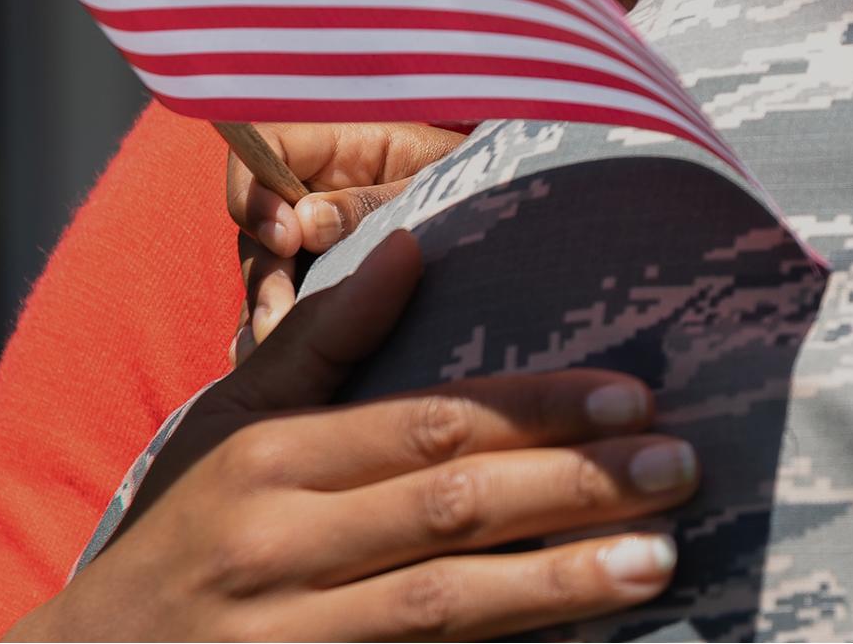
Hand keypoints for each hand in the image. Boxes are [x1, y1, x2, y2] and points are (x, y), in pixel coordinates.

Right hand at [13, 233, 694, 641]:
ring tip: (658, 559)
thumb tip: (408, 247)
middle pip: (453, 508)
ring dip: (560, 580)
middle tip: (677, 465)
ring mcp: (295, 640)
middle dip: (574, 485)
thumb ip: (324, 338)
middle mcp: (284, 545)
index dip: (535, 407)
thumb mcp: (230, 419)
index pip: (429, 422)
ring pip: (447, 608)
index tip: (629, 395)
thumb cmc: (174, 528)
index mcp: (272, 457)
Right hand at [229, 122, 466, 358]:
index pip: (265, 149)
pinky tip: (272, 364)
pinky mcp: (325, 286)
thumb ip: (369, 202)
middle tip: (278, 320)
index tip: (284, 239)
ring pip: (269, 274)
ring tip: (275, 350)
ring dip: (270, 312)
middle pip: (258, 226)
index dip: (257, 192)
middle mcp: (314, 191)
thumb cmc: (476, 180)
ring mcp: (315, 241)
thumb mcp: (429, 183)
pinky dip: (281, 338)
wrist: (505, 222)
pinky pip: (289, 310)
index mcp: (336, 143)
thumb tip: (304, 223)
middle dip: (264, 272)